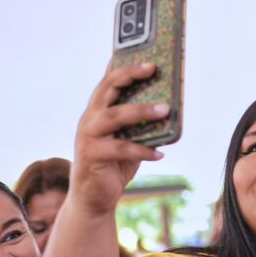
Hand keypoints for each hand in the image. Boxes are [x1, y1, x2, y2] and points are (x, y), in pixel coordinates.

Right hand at [70, 62, 169, 215]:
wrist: (93, 198)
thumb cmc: (114, 164)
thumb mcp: (128, 139)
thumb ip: (139, 123)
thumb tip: (167, 107)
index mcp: (98, 111)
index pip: (108, 81)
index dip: (125, 67)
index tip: (147, 58)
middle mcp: (89, 119)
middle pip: (106, 89)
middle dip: (129, 76)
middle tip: (153, 69)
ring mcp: (88, 137)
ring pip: (114, 116)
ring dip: (141, 111)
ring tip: (165, 110)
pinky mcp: (91, 156)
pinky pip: (120, 149)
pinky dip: (142, 150)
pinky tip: (159, 154)